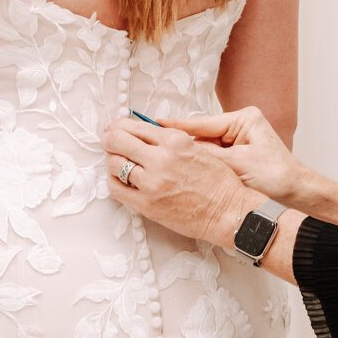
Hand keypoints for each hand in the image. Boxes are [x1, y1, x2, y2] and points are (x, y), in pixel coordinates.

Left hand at [105, 116, 257, 245]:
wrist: (228, 212)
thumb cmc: (218, 182)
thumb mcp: (198, 148)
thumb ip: (171, 139)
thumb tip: (145, 132)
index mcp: (175, 140)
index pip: (134, 126)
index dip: (119, 126)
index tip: (115, 129)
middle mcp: (161, 158)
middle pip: (117, 141)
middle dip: (110, 139)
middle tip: (110, 142)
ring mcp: (152, 182)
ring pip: (114, 164)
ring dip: (113, 161)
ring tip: (119, 163)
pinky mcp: (147, 204)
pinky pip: (116, 188)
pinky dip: (114, 181)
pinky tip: (121, 180)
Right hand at [168, 106, 303, 204]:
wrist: (297, 194)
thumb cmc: (276, 176)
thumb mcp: (238, 163)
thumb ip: (208, 156)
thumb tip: (180, 149)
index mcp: (243, 119)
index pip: (202, 122)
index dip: (176, 126)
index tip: (153, 124)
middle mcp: (240, 127)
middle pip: (201, 135)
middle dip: (184, 146)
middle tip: (158, 149)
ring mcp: (238, 141)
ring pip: (205, 149)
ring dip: (194, 158)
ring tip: (172, 164)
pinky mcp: (238, 157)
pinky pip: (213, 159)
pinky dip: (204, 166)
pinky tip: (191, 173)